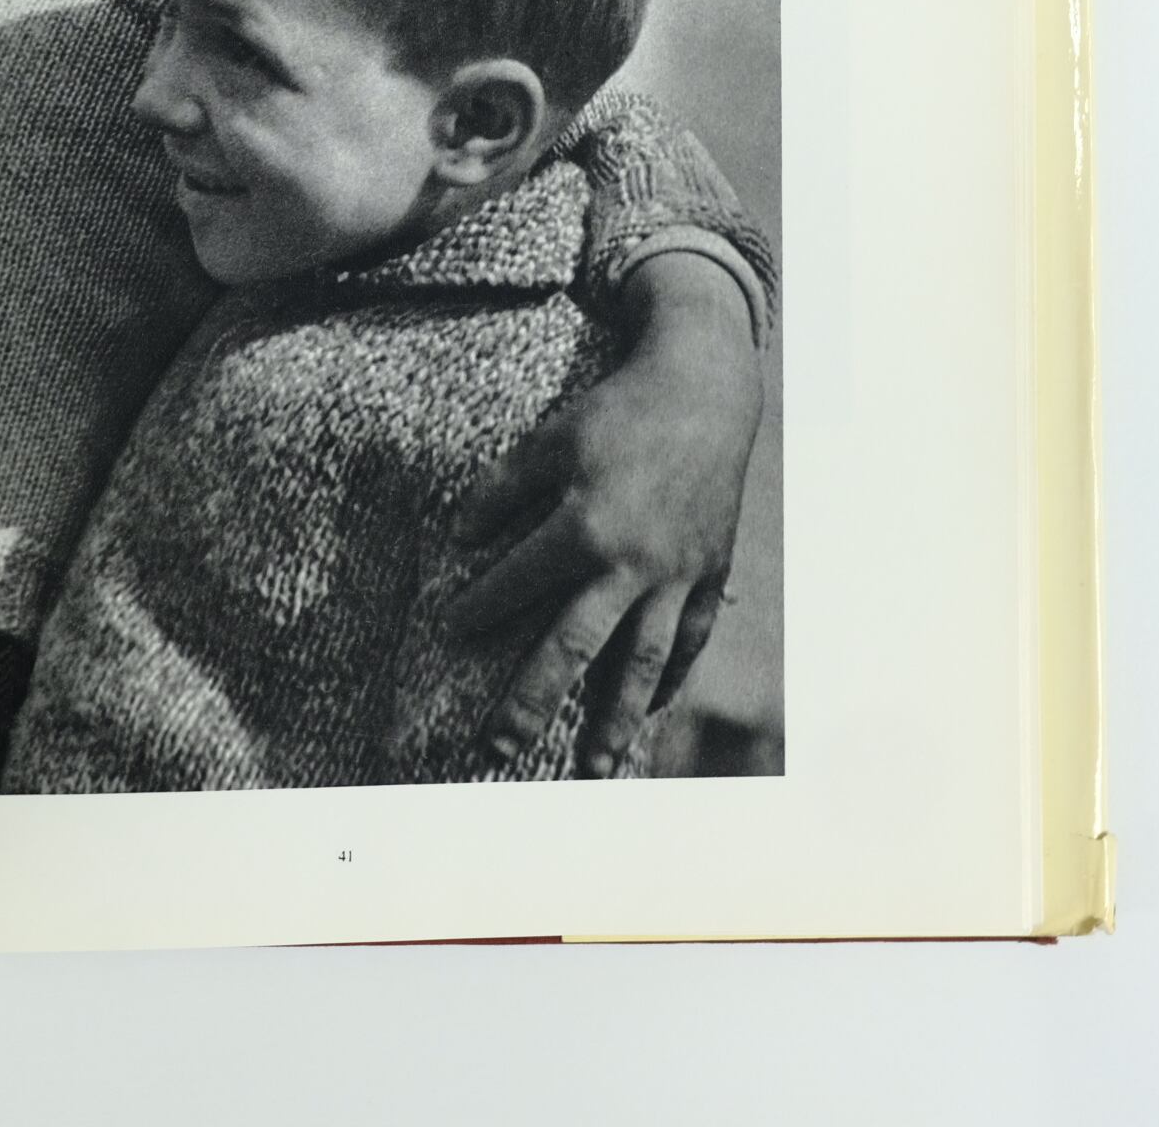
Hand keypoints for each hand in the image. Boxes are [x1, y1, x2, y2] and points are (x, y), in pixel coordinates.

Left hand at [448, 251, 763, 771]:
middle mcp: (632, 565)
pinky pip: (690, 641)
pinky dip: (671, 680)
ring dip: (615, 720)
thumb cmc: (617, 414)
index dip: (478, 609)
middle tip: (494, 747)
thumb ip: (500, 489)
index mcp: (585, 527)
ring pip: (641, 663)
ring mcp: (677, 576)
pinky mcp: (710, 576)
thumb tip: (457, 535)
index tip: (448, 632)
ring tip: (591, 766)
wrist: (706, 393)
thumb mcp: (549, 440)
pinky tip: (652, 712)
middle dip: (531, 701)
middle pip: (574, 649)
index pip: (516, 584)